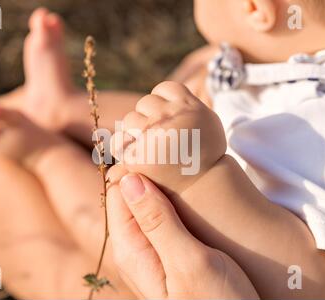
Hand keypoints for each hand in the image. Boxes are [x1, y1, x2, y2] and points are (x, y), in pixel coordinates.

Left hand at [106, 166, 258, 299]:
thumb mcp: (188, 260)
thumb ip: (157, 221)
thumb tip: (130, 179)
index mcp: (132, 249)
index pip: (118, 193)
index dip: (137, 170)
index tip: (160, 154)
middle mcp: (136, 250)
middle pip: (132, 199)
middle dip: (151, 178)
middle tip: (177, 159)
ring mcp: (153, 253)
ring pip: (149, 208)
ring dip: (164, 190)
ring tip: (185, 174)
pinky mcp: (170, 255)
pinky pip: (163, 221)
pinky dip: (174, 204)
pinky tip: (191, 199)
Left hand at [111, 81, 225, 193]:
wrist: (202, 185)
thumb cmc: (203, 152)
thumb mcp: (206, 119)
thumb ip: (186, 102)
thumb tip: (161, 94)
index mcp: (188, 106)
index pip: (163, 89)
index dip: (163, 102)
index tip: (168, 117)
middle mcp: (170, 119)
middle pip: (145, 103)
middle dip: (150, 117)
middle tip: (162, 136)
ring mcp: (152, 137)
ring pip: (129, 120)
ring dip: (136, 131)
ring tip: (151, 145)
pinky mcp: (137, 156)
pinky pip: (119, 142)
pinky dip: (124, 147)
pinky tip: (137, 155)